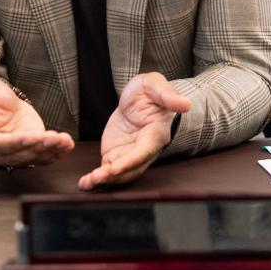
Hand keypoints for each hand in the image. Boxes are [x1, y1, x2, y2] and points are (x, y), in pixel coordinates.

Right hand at [0, 79, 74, 166]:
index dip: (15, 143)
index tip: (30, 137)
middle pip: (19, 154)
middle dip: (38, 147)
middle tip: (53, 138)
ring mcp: (13, 154)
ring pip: (32, 158)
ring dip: (50, 151)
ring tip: (63, 141)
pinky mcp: (29, 151)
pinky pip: (42, 156)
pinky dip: (56, 152)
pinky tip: (67, 144)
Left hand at [78, 72, 190, 190]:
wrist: (138, 98)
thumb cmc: (149, 91)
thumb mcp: (155, 85)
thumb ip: (168, 96)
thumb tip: (185, 104)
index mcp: (155, 134)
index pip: (143, 152)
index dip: (130, 161)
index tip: (114, 168)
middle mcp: (143, 149)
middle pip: (131, 168)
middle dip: (114, 176)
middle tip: (96, 178)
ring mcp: (129, 154)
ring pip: (119, 173)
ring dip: (104, 180)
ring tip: (87, 184)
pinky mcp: (117, 155)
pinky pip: (108, 170)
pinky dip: (97, 179)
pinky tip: (85, 184)